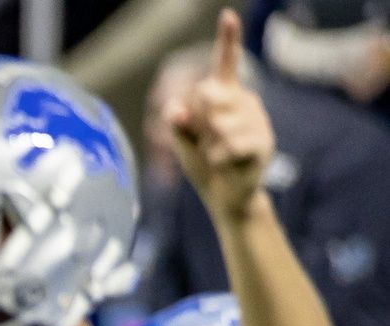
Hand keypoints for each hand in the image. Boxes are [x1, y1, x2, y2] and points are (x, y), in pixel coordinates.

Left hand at [166, 10, 274, 219]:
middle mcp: (245, 101)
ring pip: (217, 122)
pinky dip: (218, 159)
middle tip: (206, 140)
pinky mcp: (262, 143)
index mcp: (226, 95)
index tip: (227, 15)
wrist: (226, 197)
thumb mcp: (183, 142)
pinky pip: (227, 146)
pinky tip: (226, 163)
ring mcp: (257, 121)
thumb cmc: (204, 164)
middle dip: (197, 120)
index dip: (227, 39)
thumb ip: (177, 124)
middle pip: (207, 93)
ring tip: (217, 154)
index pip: (225, 63)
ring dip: (208, 144)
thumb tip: (175, 108)